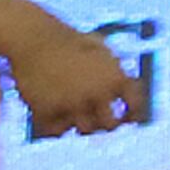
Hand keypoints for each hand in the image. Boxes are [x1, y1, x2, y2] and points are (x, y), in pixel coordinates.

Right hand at [7, 20, 143, 136]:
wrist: (34, 38)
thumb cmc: (68, 41)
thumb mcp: (100, 50)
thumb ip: (114, 71)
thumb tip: (127, 89)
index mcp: (115, 77)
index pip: (135, 105)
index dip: (133, 113)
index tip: (127, 119)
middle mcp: (98, 93)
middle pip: (110, 125)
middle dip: (105, 123)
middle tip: (98, 121)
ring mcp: (72, 105)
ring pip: (85, 130)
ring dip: (81, 123)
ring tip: (74, 112)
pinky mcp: (47, 112)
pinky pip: (57, 131)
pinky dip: (57, 126)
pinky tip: (54, 115)